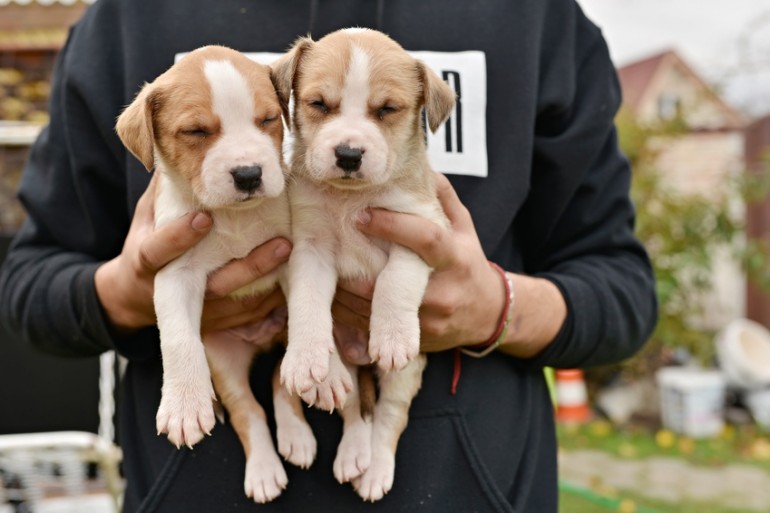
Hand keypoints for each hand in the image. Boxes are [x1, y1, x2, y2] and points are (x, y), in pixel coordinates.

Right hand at [95, 175, 291, 333]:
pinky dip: (275, 304)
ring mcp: (197, 313)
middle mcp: (171, 293)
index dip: (179, 237)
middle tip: (282, 244)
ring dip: (272, 284)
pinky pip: (251, 319)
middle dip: (249, 267)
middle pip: (214, 286)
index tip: (203, 217)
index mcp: (146, 264)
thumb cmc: (147, 242)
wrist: (135, 298)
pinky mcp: (217, 325)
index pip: (158, 252)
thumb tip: (178, 148)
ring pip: (239, 306)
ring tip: (300, 259)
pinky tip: (299, 281)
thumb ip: (164, 189)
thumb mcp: (146, 215)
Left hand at [333, 173, 503, 355]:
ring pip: (374, 309)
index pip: (425, 239)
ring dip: (344, 290)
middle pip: (389, 280)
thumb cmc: (467, 262)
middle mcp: (442, 291)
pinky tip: (333, 296)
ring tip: (324, 267)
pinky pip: (374, 329)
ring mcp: (429, 320)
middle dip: (354, 263)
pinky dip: (350, 313)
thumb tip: (420, 165)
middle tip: (329, 243)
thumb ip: (442, 196)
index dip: (391, 225)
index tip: (360, 214)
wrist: (486, 315)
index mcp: (455, 257)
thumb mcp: (462, 226)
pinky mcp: (418, 340)